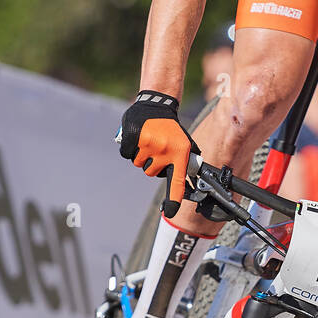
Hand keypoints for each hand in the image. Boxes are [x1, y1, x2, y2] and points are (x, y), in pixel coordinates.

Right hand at [118, 91, 199, 218]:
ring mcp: (148, 145)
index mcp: (179, 154)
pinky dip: (129, 149)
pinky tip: (137, 139)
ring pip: (138, 164)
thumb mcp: (184, 142)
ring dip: (141, 156)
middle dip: (151, 164)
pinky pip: (127, 155)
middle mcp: (164, 151)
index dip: (174, 198)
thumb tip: (191, 180)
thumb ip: (185, 161)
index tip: (172, 211)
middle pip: (150, 173)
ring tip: (148, 141)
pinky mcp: (133, 139)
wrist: (156, 105)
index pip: (177, 180)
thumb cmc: (171, 128)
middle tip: (156, 149)